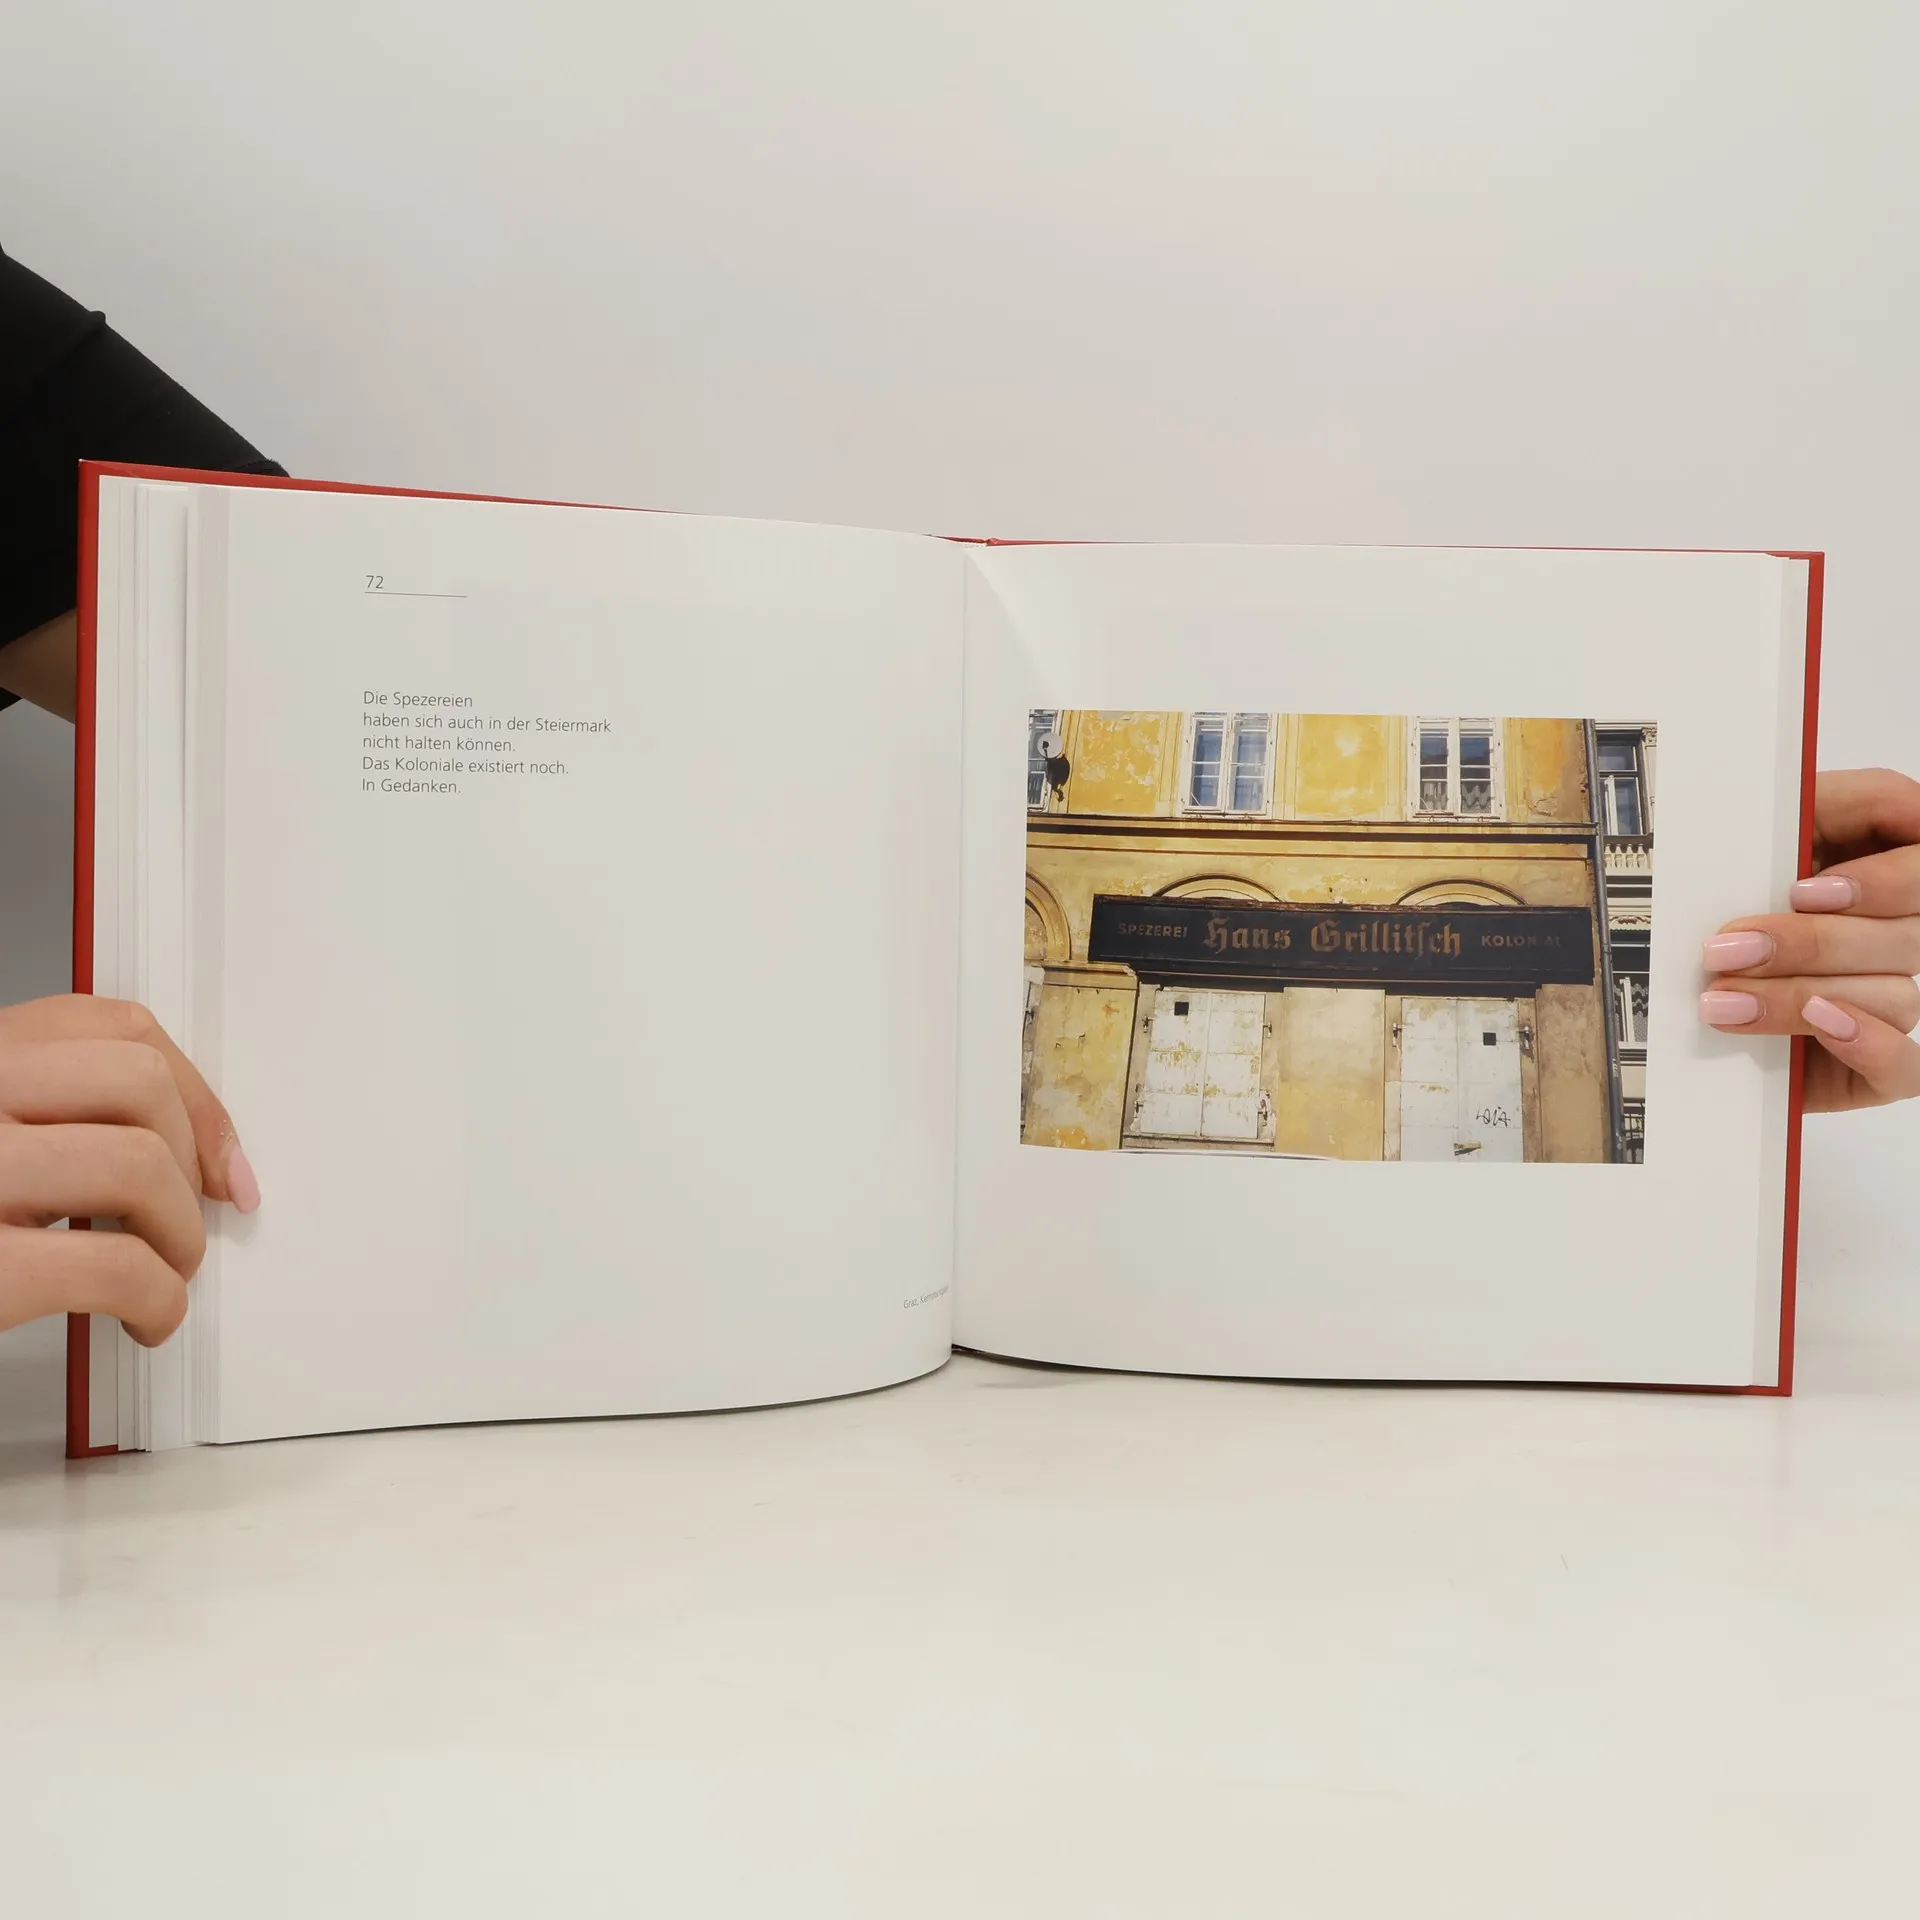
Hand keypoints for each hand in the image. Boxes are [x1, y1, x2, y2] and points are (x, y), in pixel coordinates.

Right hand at [0, 996, 257, 1344]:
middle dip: (188, 1159)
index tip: (214, 1151)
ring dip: (179, 1233)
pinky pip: (115, 1266)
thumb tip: (176, 1150)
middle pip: (137, 1083)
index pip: (104, 1025)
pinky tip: (144, 1317)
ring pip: (139, 1164)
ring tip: (163, 1272)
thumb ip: (35, 1119)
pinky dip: (157, 1297)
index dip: (188, 1091)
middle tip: (182, 1219)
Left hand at [1699, 769, 1919, 1110]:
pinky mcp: (1872, 1064)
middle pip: (1908, 934)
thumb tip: (1813, 793)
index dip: (1887, 879)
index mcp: (1873, 863)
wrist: (1664, 1006)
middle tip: (1730, 948)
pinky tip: (1819, 1024)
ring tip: (1722, 998)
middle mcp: (1892, 930)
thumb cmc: (1707, 906)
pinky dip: (1870, 1044)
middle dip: (1811, 942)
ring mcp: (1885, 998)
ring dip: (1800, 994)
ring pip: (1896, 993)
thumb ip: (1798, 815)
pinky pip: (1906, 1066)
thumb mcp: (1739, 846)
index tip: (1806, 889)